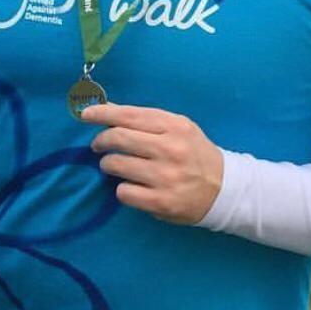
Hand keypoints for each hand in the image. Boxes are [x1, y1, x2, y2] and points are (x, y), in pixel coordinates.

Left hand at [79, 102, 223, 224]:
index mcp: (174, 126)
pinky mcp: (161, 201)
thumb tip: (105, 108)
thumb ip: (143, 119)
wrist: (225, 189)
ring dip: (108, 164)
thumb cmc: (193, 153)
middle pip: (118, 138)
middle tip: (98, 145)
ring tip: (115, 166)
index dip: (102, 114)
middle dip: (101, 140)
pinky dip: (122, 189)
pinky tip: (132, 187)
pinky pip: (123, 192)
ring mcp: (166, 177)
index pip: (129, 115)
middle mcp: (170, 149)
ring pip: (116, 165)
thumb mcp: (176, 128)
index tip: (86, 115)